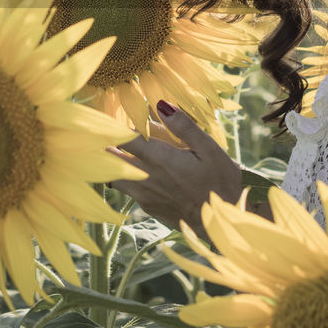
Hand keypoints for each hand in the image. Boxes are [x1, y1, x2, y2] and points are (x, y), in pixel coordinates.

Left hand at [107, 100, 243, 238]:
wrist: (222, 224)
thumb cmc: (220, 182)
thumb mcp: (209, 149)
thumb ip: (184, 127)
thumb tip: (161, 104)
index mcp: (160, 159)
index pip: (123, 138)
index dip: (112, 126)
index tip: (109, 116)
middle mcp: (146, 177)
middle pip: (110, 157)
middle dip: (106, 143)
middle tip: (110, 131)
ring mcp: (144, 195)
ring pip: (114, 175)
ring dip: (114, 161)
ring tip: (122, 150)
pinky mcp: (147, 207)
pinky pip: (128, 188)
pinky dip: (127, 176)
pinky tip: (142, 170)